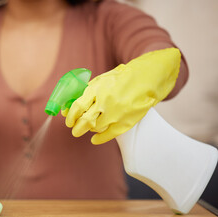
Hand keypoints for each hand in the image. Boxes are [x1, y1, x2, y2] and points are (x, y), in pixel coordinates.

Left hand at [64, 48, 180, 143]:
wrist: (148, 77)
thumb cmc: (122, 78)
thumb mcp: (102, 80)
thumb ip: (86, 93)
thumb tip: (68, 107)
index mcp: (97, 88)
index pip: (77, 106)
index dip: (70, 116)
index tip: (68, 120)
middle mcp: (105, 101)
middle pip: (84, 120)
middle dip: (76, 127)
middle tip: (74, 129)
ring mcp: (116, 113)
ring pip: (95, 128)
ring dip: (88, 130)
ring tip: (87, 129)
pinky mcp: (126, 121)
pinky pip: (108, 135)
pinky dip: (99, 139)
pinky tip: (95, 139)